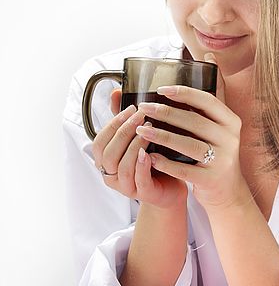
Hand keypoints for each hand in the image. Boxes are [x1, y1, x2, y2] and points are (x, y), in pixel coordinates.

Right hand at [92, 90, 187, 209]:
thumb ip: (125, 118)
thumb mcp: (138, 137)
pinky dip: (141, 164)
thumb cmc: (154, 160)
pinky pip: (138, 180)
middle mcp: (112, 176)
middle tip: (141, 115)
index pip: (99, 142)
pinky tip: (148, 152)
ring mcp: (127, 187)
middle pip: (108, 153)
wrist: (172, 186)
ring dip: (134, 145)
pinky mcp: (144, 194)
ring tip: (148, 130)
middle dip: (124, 131)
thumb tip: (115, 91)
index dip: (112, 124)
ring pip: (122, 166)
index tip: (130, 109)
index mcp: (107, 161)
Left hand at [135, 54, 246, 211]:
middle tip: (143, 108)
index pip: (207, 101)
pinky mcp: (211, 179)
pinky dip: (165, 163)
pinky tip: (149, 157)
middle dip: (166, 113)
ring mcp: (222, 160)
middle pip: (194, 122)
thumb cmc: (217, 150)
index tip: (161, 88)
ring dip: (162, 136)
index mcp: (231, 121)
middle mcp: (230, 139)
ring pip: (188, 145)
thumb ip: (215, 93)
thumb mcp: (221, 122)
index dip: (184, 93)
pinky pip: (185, 170)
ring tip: (141, 130)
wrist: (228, 191)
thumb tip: (209, 55)